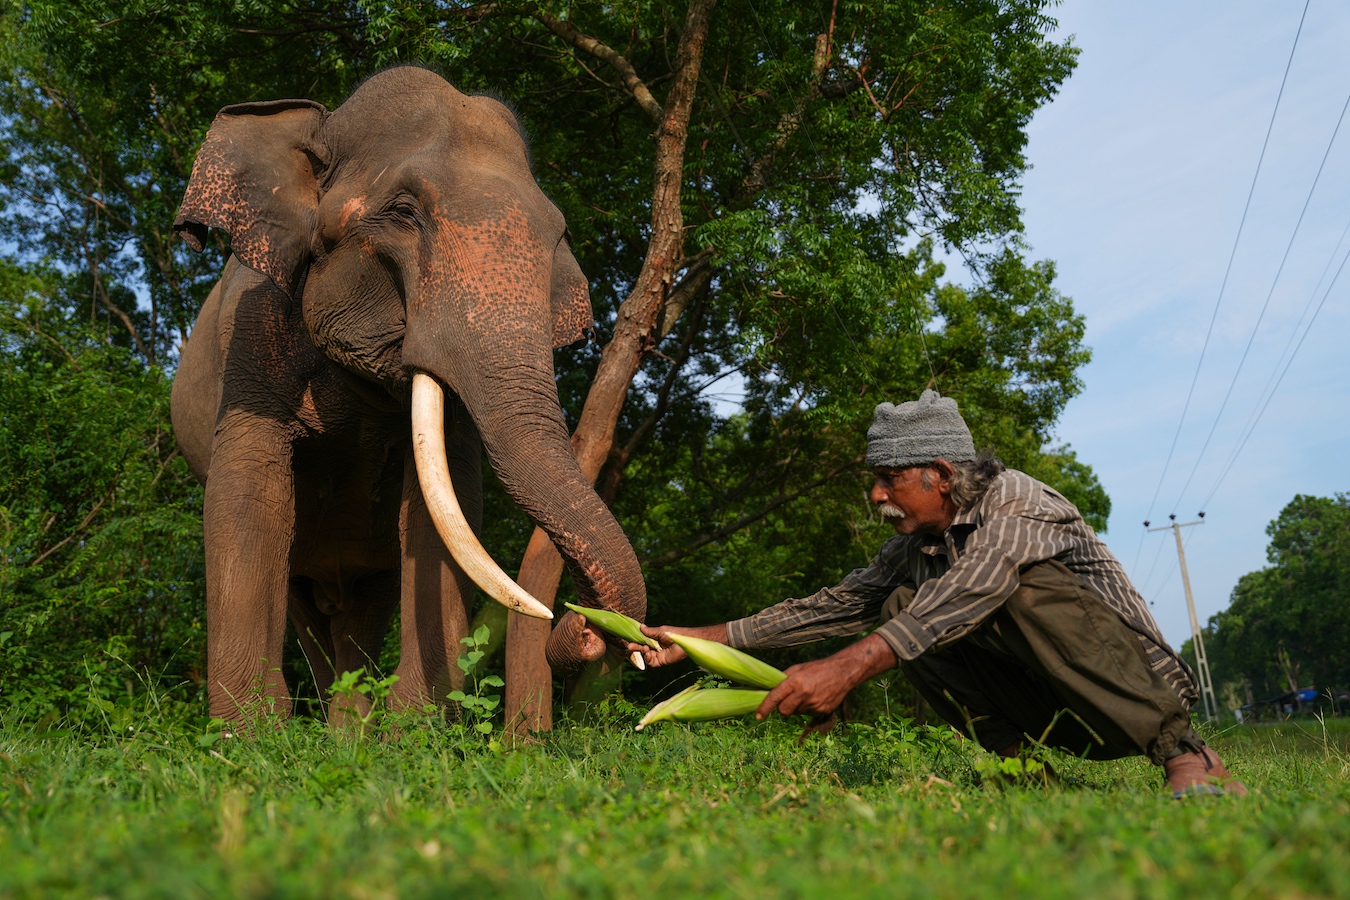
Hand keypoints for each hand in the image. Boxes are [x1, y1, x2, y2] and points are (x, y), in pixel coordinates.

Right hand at [623, 623, 728, 667]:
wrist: (684, 642)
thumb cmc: (674, 633)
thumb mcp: (660, 631)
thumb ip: (650, 631)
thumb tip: (640, 626)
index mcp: (654, 638)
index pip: (642, 640)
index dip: (636, 640)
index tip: (629, 640)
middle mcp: (655, 646)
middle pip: (642, 648)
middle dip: (636, 648)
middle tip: (630, 647)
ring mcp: (658, 654)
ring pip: (645, 655)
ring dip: (643, 652)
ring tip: (645, 649)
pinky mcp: (661, 661)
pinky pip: (651, 662)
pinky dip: (648, 658)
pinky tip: (649, 653)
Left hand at [755, 633, 896, 722]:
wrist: (843, 672)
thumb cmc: (818, 668)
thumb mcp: (798, 668)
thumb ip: (784, 679)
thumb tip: (771, 690)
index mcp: (795, 681)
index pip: (775, 698)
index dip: (765, 708)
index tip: (758, 715)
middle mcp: (804, 694)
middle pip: (784, 711)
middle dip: (782, 707)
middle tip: (788, 699)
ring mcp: (814, 704)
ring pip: (797, 713)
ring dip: (797, 706)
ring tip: (807, 694)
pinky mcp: (822, 711)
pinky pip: (808, 714)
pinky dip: (808, 708)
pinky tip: (816, 697)